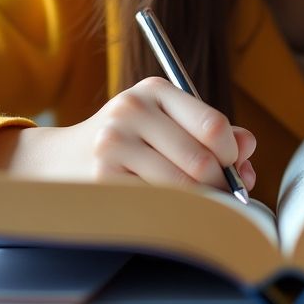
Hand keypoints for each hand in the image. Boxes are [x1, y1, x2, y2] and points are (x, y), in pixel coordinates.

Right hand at [0, 76, 256, 194]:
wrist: (55, 162)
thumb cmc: (125, 143)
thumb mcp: (164, 123)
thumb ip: (208, 132)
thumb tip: (248, 147)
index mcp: (154, 91)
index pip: (213, 124)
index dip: (231, 154)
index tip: (233, 169)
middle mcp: (132, 110)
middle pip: (201, 161)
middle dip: (220, 186)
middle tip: (224, 198)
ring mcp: (113, 143)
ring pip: (181, 187)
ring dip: (200, 204)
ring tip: (199, 206)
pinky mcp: (101, 177)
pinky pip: (157, 204)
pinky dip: (172, 213)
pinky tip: (167, 210)